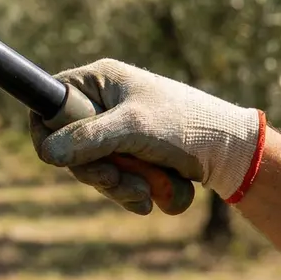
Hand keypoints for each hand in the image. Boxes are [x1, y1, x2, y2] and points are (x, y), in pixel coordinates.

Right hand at [29, 59, 264, 214]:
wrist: (233, 151)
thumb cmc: (185, 125)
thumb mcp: (134, 128)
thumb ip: (88, 139)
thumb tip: (47, 154)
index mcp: (98, 82)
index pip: (49, 105)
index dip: (50, 134)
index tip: (65, 158)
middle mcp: (102, 104)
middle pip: (69, 145)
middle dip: (95, 170)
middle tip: (117, 178)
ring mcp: (116, 131)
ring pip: (92, 168)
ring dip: (117, 186)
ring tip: (146, 192)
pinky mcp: (131, 154)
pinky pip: (114, 179)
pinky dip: (131, 192)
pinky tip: (152, 197)